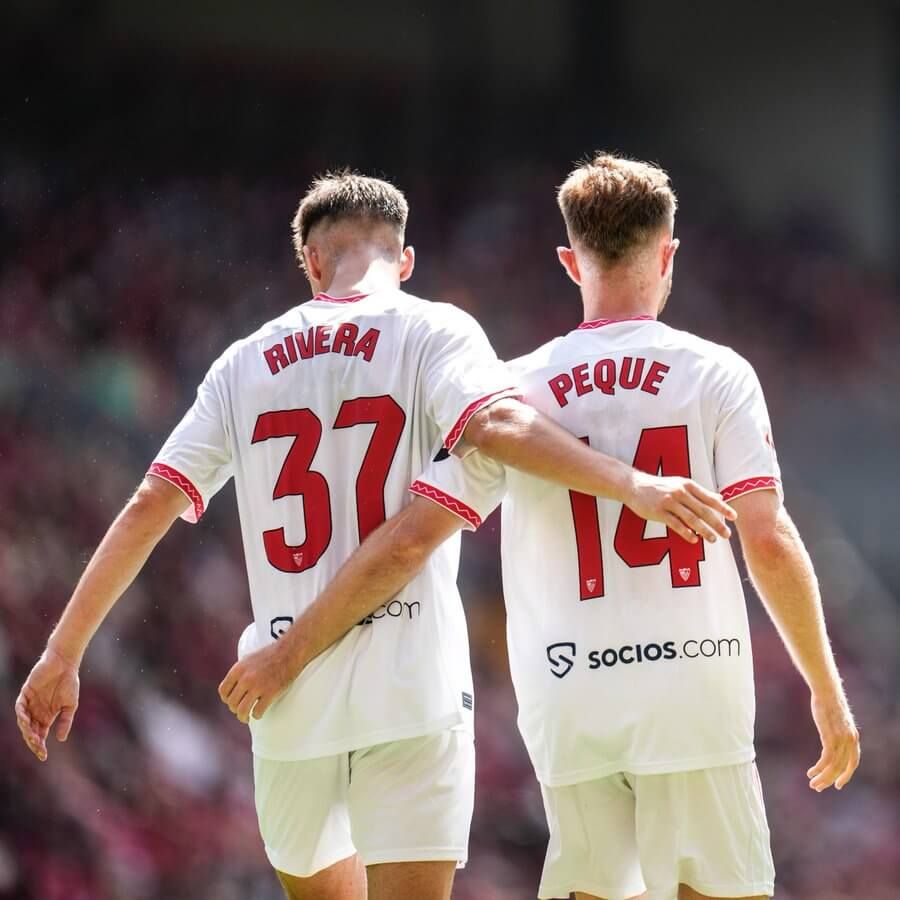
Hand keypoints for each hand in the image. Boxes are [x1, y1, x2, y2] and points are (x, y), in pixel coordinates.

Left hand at [15, 646, 80, 761]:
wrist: (65, 664)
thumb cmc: (69, 683)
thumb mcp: (70, 705)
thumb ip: (65, 721)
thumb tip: (60, 739)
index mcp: (46, 716)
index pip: (40, 735)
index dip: (40, 746)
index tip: (44, 756)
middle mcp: (36, 712)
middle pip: (30, 731)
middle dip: (33, 742)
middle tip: (38, 748)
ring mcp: (30, 703)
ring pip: (23, 722)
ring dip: (26, 731)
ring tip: (33, 737)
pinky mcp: (25, 693)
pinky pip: (19, 707)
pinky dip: (21, 715)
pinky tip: (25, 721)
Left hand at [218, 642, 296, 723]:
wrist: (290, 651)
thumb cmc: (272, 654)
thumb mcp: (249, 659)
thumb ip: (240, 672)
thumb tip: (233, 685)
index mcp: (238, 669)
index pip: (223, 691)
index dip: (227, 699)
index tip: (232, 702)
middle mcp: (246, 678)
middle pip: (232, 703)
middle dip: (235, 709)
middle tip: (241, 710)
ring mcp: (258, 686)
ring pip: (242, 710)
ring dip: (243, 717)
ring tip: (247, 717)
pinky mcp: (270, 693)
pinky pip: (257, 711)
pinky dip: (257, 715)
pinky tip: (259, 712)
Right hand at [625, 471, 736, 543]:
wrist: (634, 485)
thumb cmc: (660, 487)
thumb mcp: (680, 485)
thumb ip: (700, 493)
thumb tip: (720, 498)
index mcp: (687, 485)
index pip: (709, 498)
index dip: (722, 508)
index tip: (733, 517)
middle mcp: (680, 492)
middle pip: (702, 510)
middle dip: (716, 523)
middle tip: (727, 534)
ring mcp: (669, 502)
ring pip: (691, 518)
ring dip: (704, 530)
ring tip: (713, 540)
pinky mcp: (658, 512)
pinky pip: (675, 524)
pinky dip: (686, 532)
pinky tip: (694, 540)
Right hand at [807, 691, 859, 790]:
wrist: (827, 691)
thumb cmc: (828, 703)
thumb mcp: (837, 720)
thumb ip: (838, 732)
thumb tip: (832, 738)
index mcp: (853, 738)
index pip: (853, 762)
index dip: (846, 775)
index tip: (837, 784)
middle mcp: (850, 741)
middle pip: (841, 768)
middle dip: (830, 780)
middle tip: (819, 787)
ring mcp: (841, 740)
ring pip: (833, 767)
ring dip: (823, 777)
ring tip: (813, 784)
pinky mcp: (830, 737)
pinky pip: (826, 760)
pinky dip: (818, 769)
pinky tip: (811, 772)